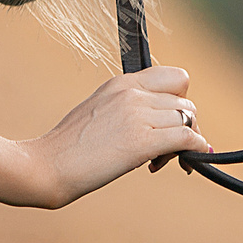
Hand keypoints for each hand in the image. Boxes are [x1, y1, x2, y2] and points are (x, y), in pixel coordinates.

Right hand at [16, 64, 209, 207]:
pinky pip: (186, 137)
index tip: (170, 122)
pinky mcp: (141, 142)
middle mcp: (132, 93)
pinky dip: (195, 150)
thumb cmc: (67, 148)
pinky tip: (186, 164)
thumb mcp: (98, 112)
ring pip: (189, 118)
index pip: (174, 77)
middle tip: (167, 152)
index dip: (180, 101)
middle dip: (185, 126)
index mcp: (121, 83)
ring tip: (163, 162)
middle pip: (186, 101)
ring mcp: (137, 115)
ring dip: (186, 142)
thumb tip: (153, 126)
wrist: (46, 166)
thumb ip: (125, 110)